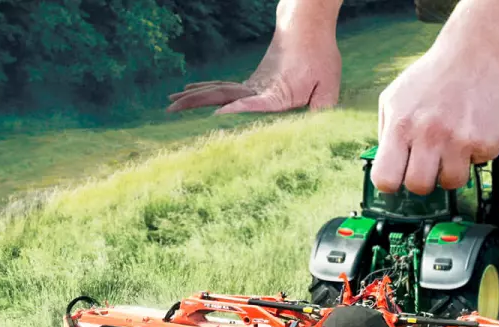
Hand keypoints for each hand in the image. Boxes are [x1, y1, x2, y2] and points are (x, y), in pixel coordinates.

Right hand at [166, 29, 340, 114]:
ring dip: (194, 97)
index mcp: (276, 92)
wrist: (306, 26)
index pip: (252, 103)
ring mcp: (253, 82)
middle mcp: (258, 87)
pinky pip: (225, 87)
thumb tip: (315, 127)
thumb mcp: (329, 84)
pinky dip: (206, 90)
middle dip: (195, 104)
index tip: (216, 116)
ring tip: (170, 104)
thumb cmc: (319, 55)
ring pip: (218, 90)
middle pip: (222, 95)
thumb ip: (323, 107)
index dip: (236, 110)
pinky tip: (191, 91)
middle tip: (169, 111)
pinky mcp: (254, 80)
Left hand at [370, 48, 498, 194]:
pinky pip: (477, 165)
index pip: (386, 178)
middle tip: (429, 164)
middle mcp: (429, 134)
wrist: (478, 53)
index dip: (391, 184)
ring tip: (453, 147)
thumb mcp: (396, 96)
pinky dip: (475, 153)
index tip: (398, 178)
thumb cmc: (434, 75)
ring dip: (451, 170)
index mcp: (401, 125)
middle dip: (423, 180)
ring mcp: (460, 140)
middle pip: (419, 187)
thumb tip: (388, 166)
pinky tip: (472, 130)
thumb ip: (386, 132)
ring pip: (451, 182)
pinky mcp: (486, 142)